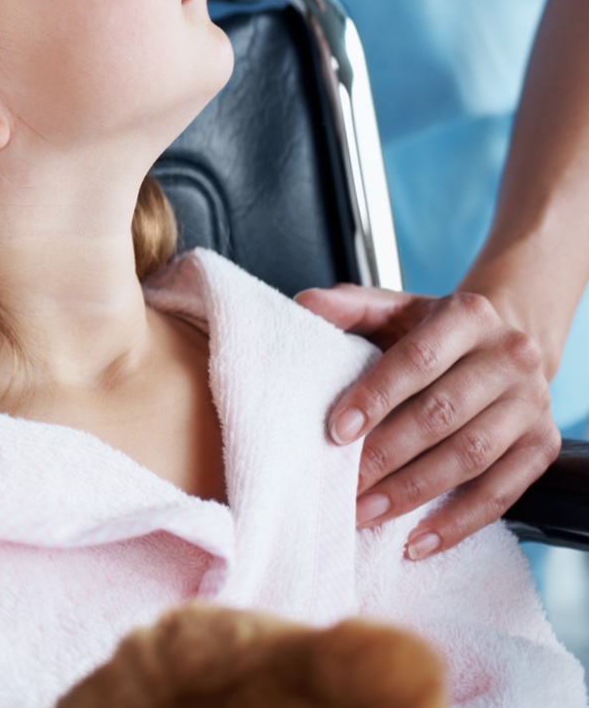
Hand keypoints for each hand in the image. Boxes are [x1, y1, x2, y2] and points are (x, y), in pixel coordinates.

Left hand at [295, 285, 559, 557]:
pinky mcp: (541, 446)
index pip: (419, 359)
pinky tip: (417, 540)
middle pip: (443, 414)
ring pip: (470, 457)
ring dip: (414, 492)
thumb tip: (304, 305)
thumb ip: (350, 307)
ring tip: (367, 512)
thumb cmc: (436, 332)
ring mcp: (530, 404)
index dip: (377, 396)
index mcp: (468, 316)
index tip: (338, 430)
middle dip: (387, 455)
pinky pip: (502, 493)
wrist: (508, 343)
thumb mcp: (397, 309)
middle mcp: (508, 357)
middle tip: (344, 485)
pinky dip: (458, 522)